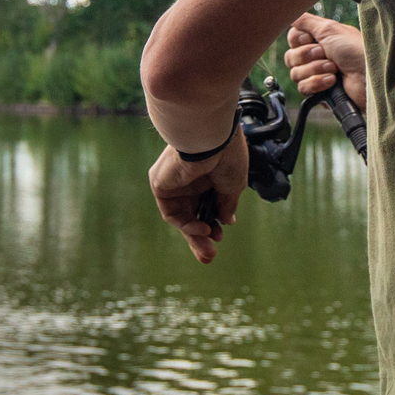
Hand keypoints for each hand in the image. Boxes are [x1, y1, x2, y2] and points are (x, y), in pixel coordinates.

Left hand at [148, 129, 248, 263]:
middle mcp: (189, 178)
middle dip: (201, 237)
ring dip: (194, 236)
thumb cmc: (227, 155)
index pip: (205, 204)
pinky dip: (186, 224)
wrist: (211, 138)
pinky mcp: (160, 184)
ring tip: (208, 252)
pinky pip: (172, 212)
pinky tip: (202, 228)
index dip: (213, 223)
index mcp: (207, 174)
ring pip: (181, 216)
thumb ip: (227, 204)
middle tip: (210, 256)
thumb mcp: (233, 185)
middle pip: (192, 214)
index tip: (222, 234)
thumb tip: (225, 221)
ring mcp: (174, 182)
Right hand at [285, 13, 367, 109]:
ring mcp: (317, 74)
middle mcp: (316, 56)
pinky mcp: (320, 92)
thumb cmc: (355, 49)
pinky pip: (304, 88)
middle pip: (291, 57)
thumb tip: (291, 14)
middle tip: (326, 54)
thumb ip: (306, 20)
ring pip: (295, 74)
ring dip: (315, 70)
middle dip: (308, 56)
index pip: (292, 39)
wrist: (368, 77)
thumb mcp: (329, 28)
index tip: (312, 39)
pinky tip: (332, 81)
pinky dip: (317, 83)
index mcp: (319, 39)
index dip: (299, 40)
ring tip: (334, 68)